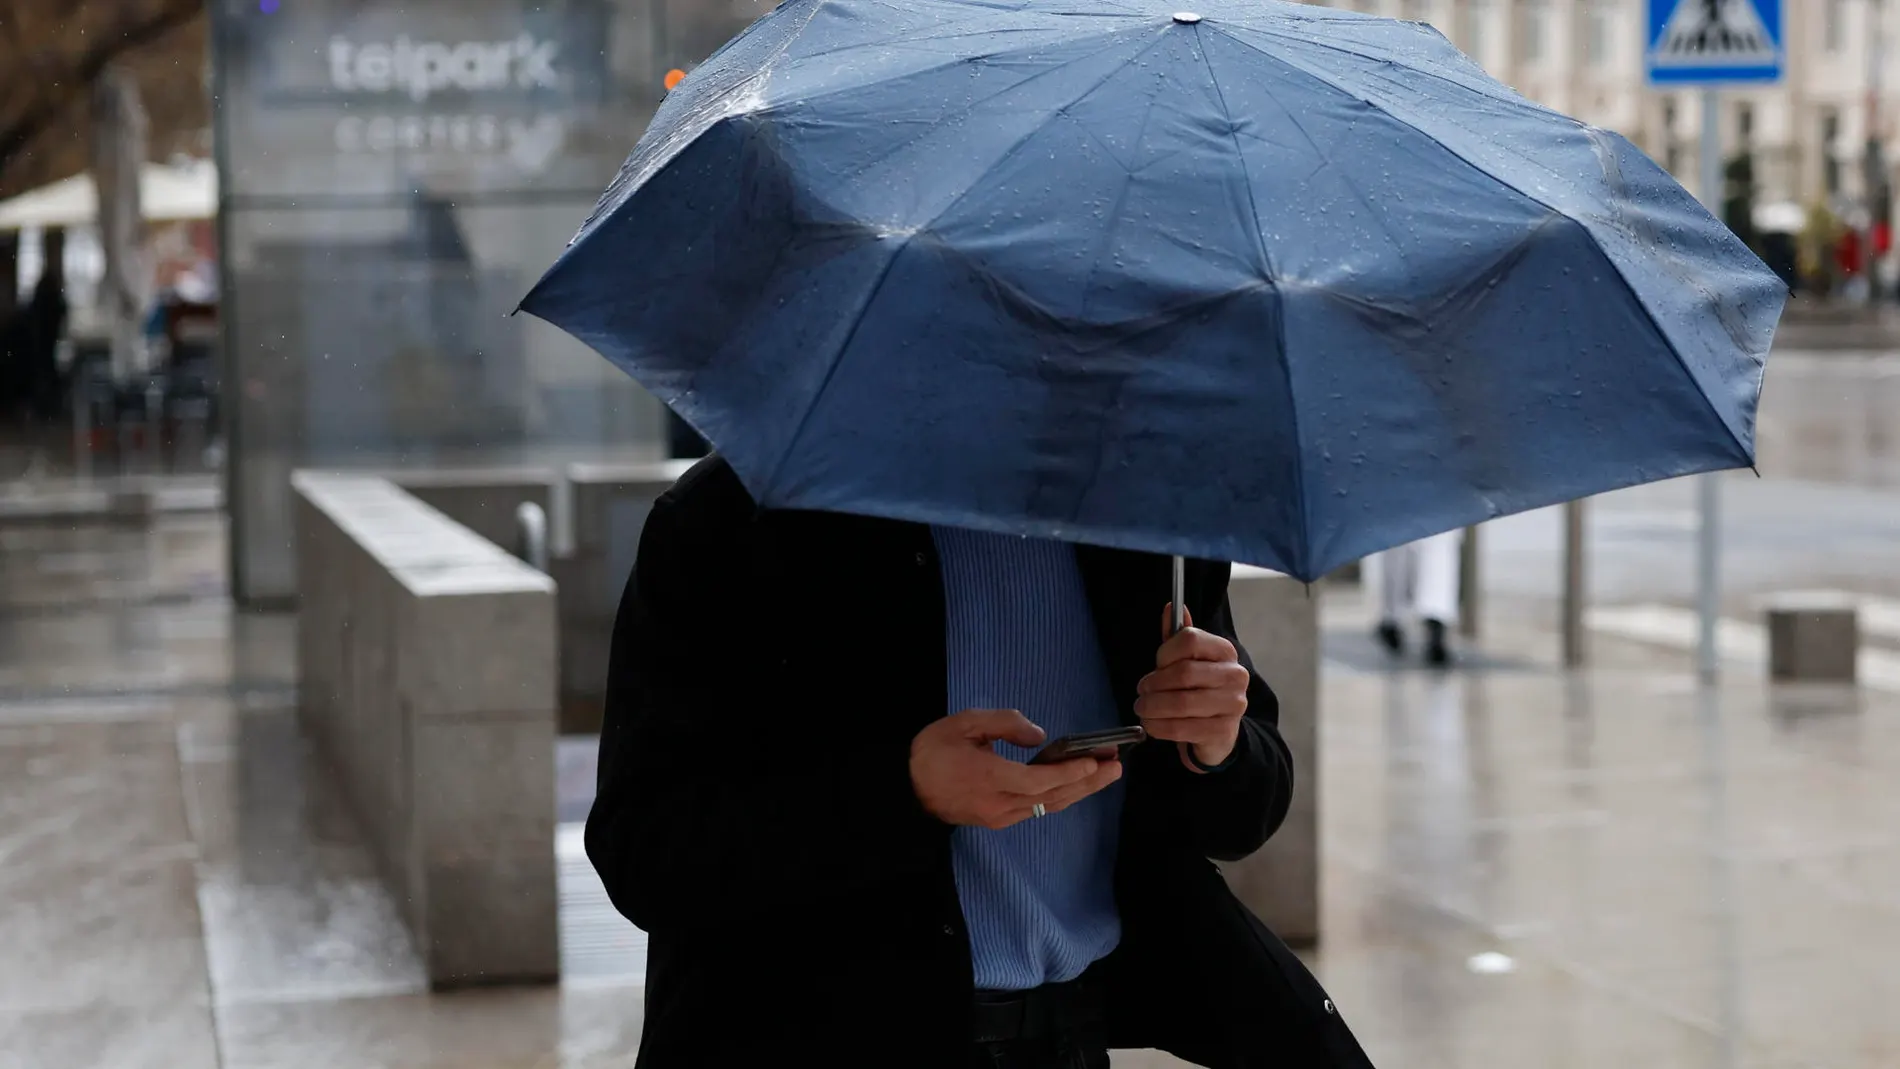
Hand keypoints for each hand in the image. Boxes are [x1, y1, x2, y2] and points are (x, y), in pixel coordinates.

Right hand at [910, 709, 1122, 828]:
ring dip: (1078, 790)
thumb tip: (1040, 737)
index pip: (1041, 780)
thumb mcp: (965, 723)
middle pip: (1054, 797)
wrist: (906, 790)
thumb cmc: (933, 752)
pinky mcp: (998, 819)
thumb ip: (1004, 724)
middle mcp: (1000, 804)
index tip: (1095, 760)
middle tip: (1117, 766)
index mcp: (991, 778)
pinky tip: (1074, 783)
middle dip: (1088, 782)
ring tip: (1105, 773)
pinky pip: (1037, 808)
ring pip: (1048, 805)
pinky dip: (1059, 795)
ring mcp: (1000, 816)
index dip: (1070, 772)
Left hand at [1136, 605, 1249, 771]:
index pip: (1190, 640)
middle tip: (1141, 691)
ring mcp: (1233, 704)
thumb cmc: (1199, 688)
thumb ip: (1177, 636)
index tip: (1156, 665)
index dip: (1164, 653)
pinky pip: (1182, 728)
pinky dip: (1159, 727)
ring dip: (1152, 707)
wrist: (1219, 728)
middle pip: (1184, 673)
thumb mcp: (1188, 660)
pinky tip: (1152, 724)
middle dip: (1153, 684)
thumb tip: (1170, 607)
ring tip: (1143, 709)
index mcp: (1225, 651)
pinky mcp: (1224, 732)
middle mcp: (1235, 675)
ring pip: (1181, 703)